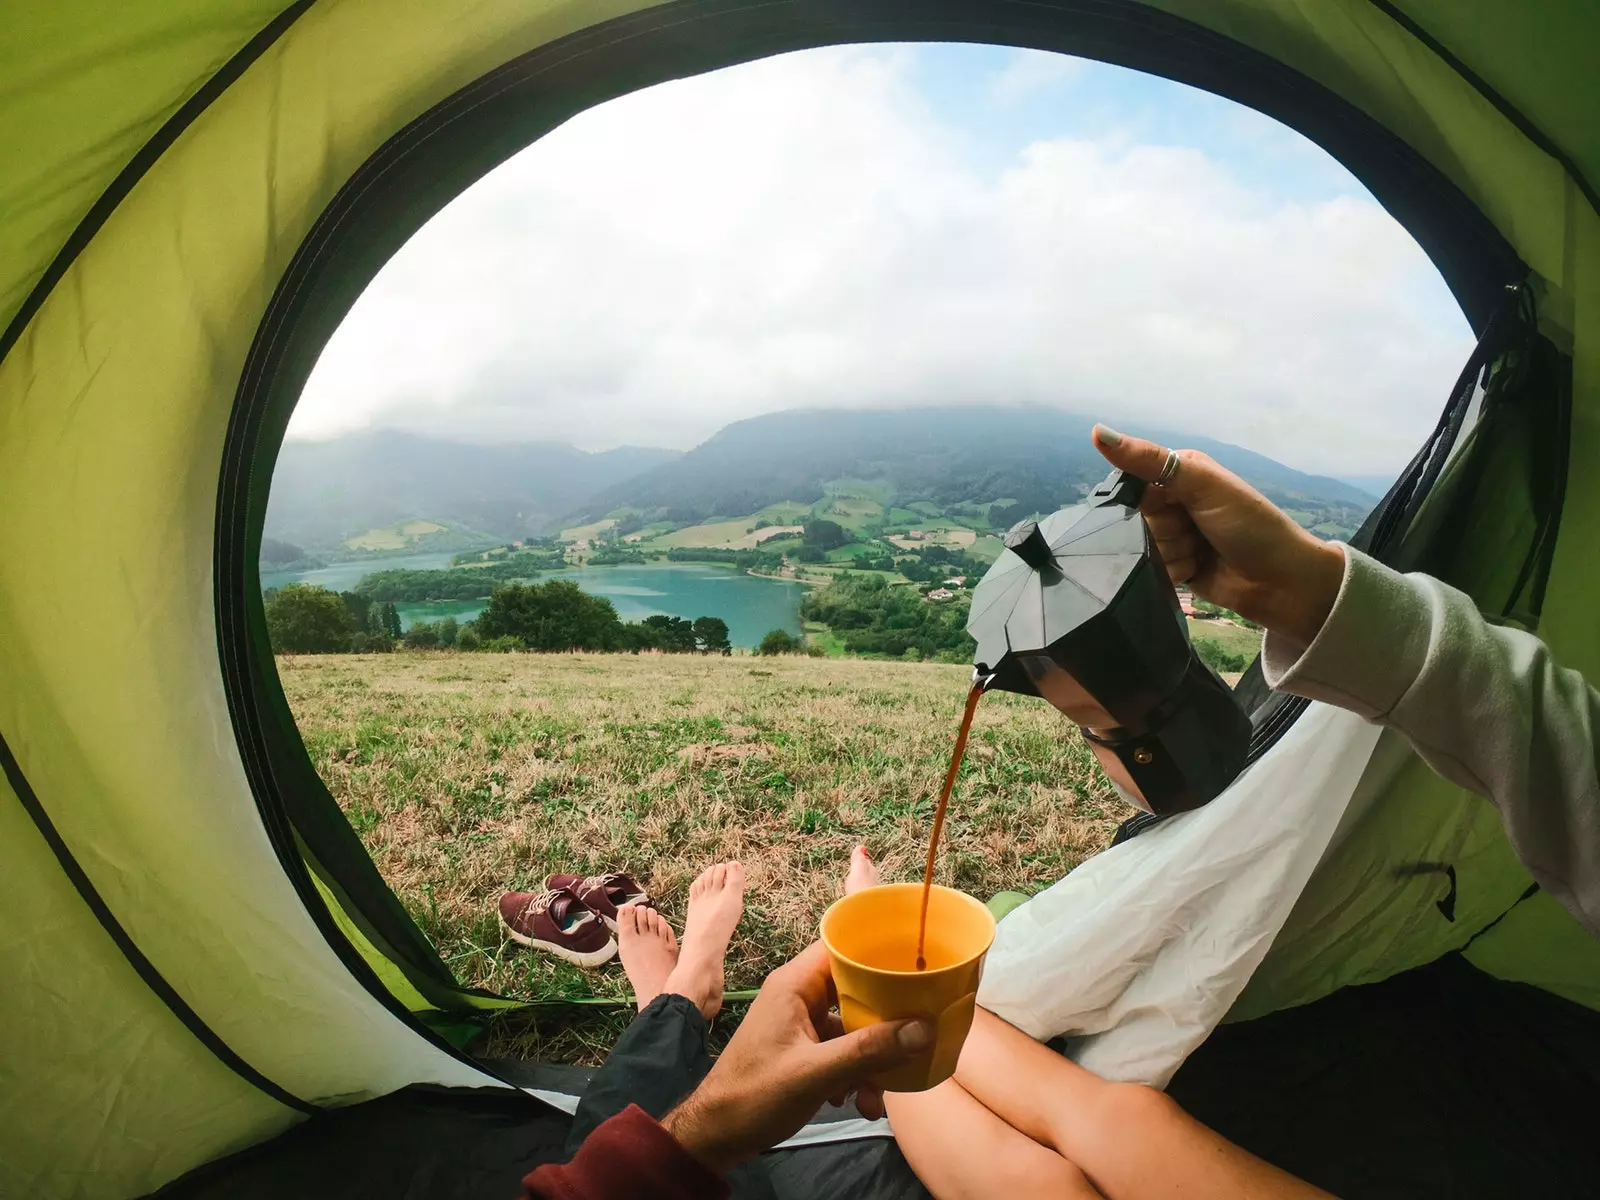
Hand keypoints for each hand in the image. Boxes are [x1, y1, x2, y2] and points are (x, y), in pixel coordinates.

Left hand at [660, 942, 933, 1173]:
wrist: (715, 1136)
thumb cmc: (754, 1095)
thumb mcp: (815, 1074)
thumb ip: (868, 1051)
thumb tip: (924, 1028)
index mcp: (794, 984)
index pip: (842, 945)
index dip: (879, 950)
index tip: (917, 964)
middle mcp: (799, 996)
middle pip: (855, 988)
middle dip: (884, 1020)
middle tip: (914, 1039)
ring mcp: (800, 1024)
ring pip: (852, 1025)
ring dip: (871, 1058)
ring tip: (877, 1095)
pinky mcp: (803, 1050)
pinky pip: (841, 1050)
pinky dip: (855, 1073)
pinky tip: (859, 1102)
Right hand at [1092, 425, 1345, 647]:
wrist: (1283, 582)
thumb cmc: (1250, 524)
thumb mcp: (1202, 485)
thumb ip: (1150, 461)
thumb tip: (1097, 432)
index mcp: (1179, 473)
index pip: (1132, 481)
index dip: (1142, 499)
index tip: (1168, 506)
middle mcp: (1174, 502)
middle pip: (1134, 519)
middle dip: (1162, 529)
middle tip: (1195, 531)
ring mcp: (1175, 537)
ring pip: (1141, 548)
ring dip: (1170, 554)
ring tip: (1201, 553)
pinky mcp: (1174, 569)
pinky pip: (1150, 571)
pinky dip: (1172, 574)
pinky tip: (1196, 571)